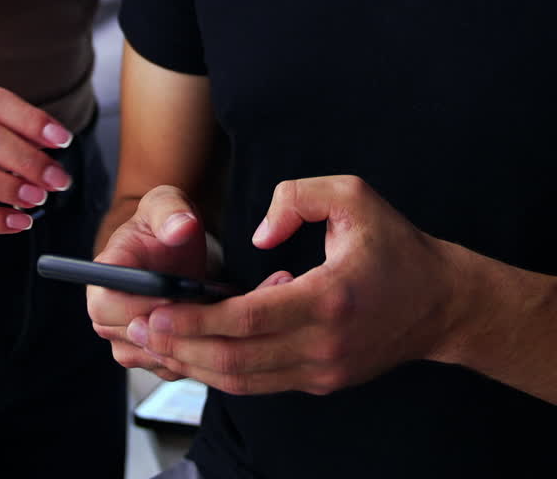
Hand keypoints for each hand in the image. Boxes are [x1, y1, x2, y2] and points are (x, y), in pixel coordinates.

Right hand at [88, 184, 210, 379]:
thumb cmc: (166, 221)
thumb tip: (181, 227)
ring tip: (207, 314)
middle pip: (127, 338)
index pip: (105, 305)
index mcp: (105, 273)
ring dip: (183, 341)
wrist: (176, 244)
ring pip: (150, 355)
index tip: (173, 297)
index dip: (138, 307)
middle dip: (168, 327)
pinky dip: (191, 353)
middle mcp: (107, 309)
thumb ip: (172, 212)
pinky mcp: (147, 351)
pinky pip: (168, 366)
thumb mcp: (168, 203)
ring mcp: (124, 334)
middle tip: (202, 309)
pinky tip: (208, 330)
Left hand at [127, 175, 457, 395]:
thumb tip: (259, 235)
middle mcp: (323, 345)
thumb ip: (298, 197)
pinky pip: (261, 381)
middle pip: (235, 360)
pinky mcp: (321, 380)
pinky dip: (221, 370)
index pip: (248, 320)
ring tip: (150, 343)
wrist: (441, 303)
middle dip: (179, 347)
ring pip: (244, 380)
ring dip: (192, 365)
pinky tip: (191, 352)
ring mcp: (323, 371)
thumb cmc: (395, 245)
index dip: (195, 321)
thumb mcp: (353, 195)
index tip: (155, 312)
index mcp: (329, 299)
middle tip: (136, 329)